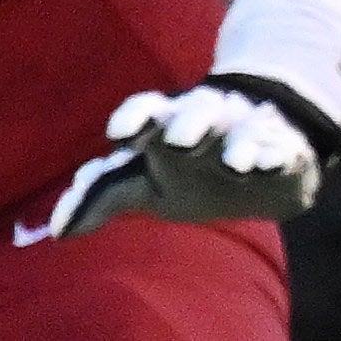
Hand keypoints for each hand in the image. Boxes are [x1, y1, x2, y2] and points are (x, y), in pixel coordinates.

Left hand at [41, 84, 326, 238]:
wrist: (261, 154)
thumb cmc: (190, 168)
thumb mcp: (147, 180)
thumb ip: (104, 195)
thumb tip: (58, 230)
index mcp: (168, 125)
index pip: (148, 110)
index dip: (135, 116)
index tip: (120, 132)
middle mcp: (207, 121)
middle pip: (196, 113)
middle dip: (189, 124)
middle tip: (179, 140)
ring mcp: (247, 133)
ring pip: (242, 131)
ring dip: (238, 144)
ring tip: (235, 161)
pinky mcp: (283, 151)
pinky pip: (281, 150)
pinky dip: (276, 155)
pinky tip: (271, 163)